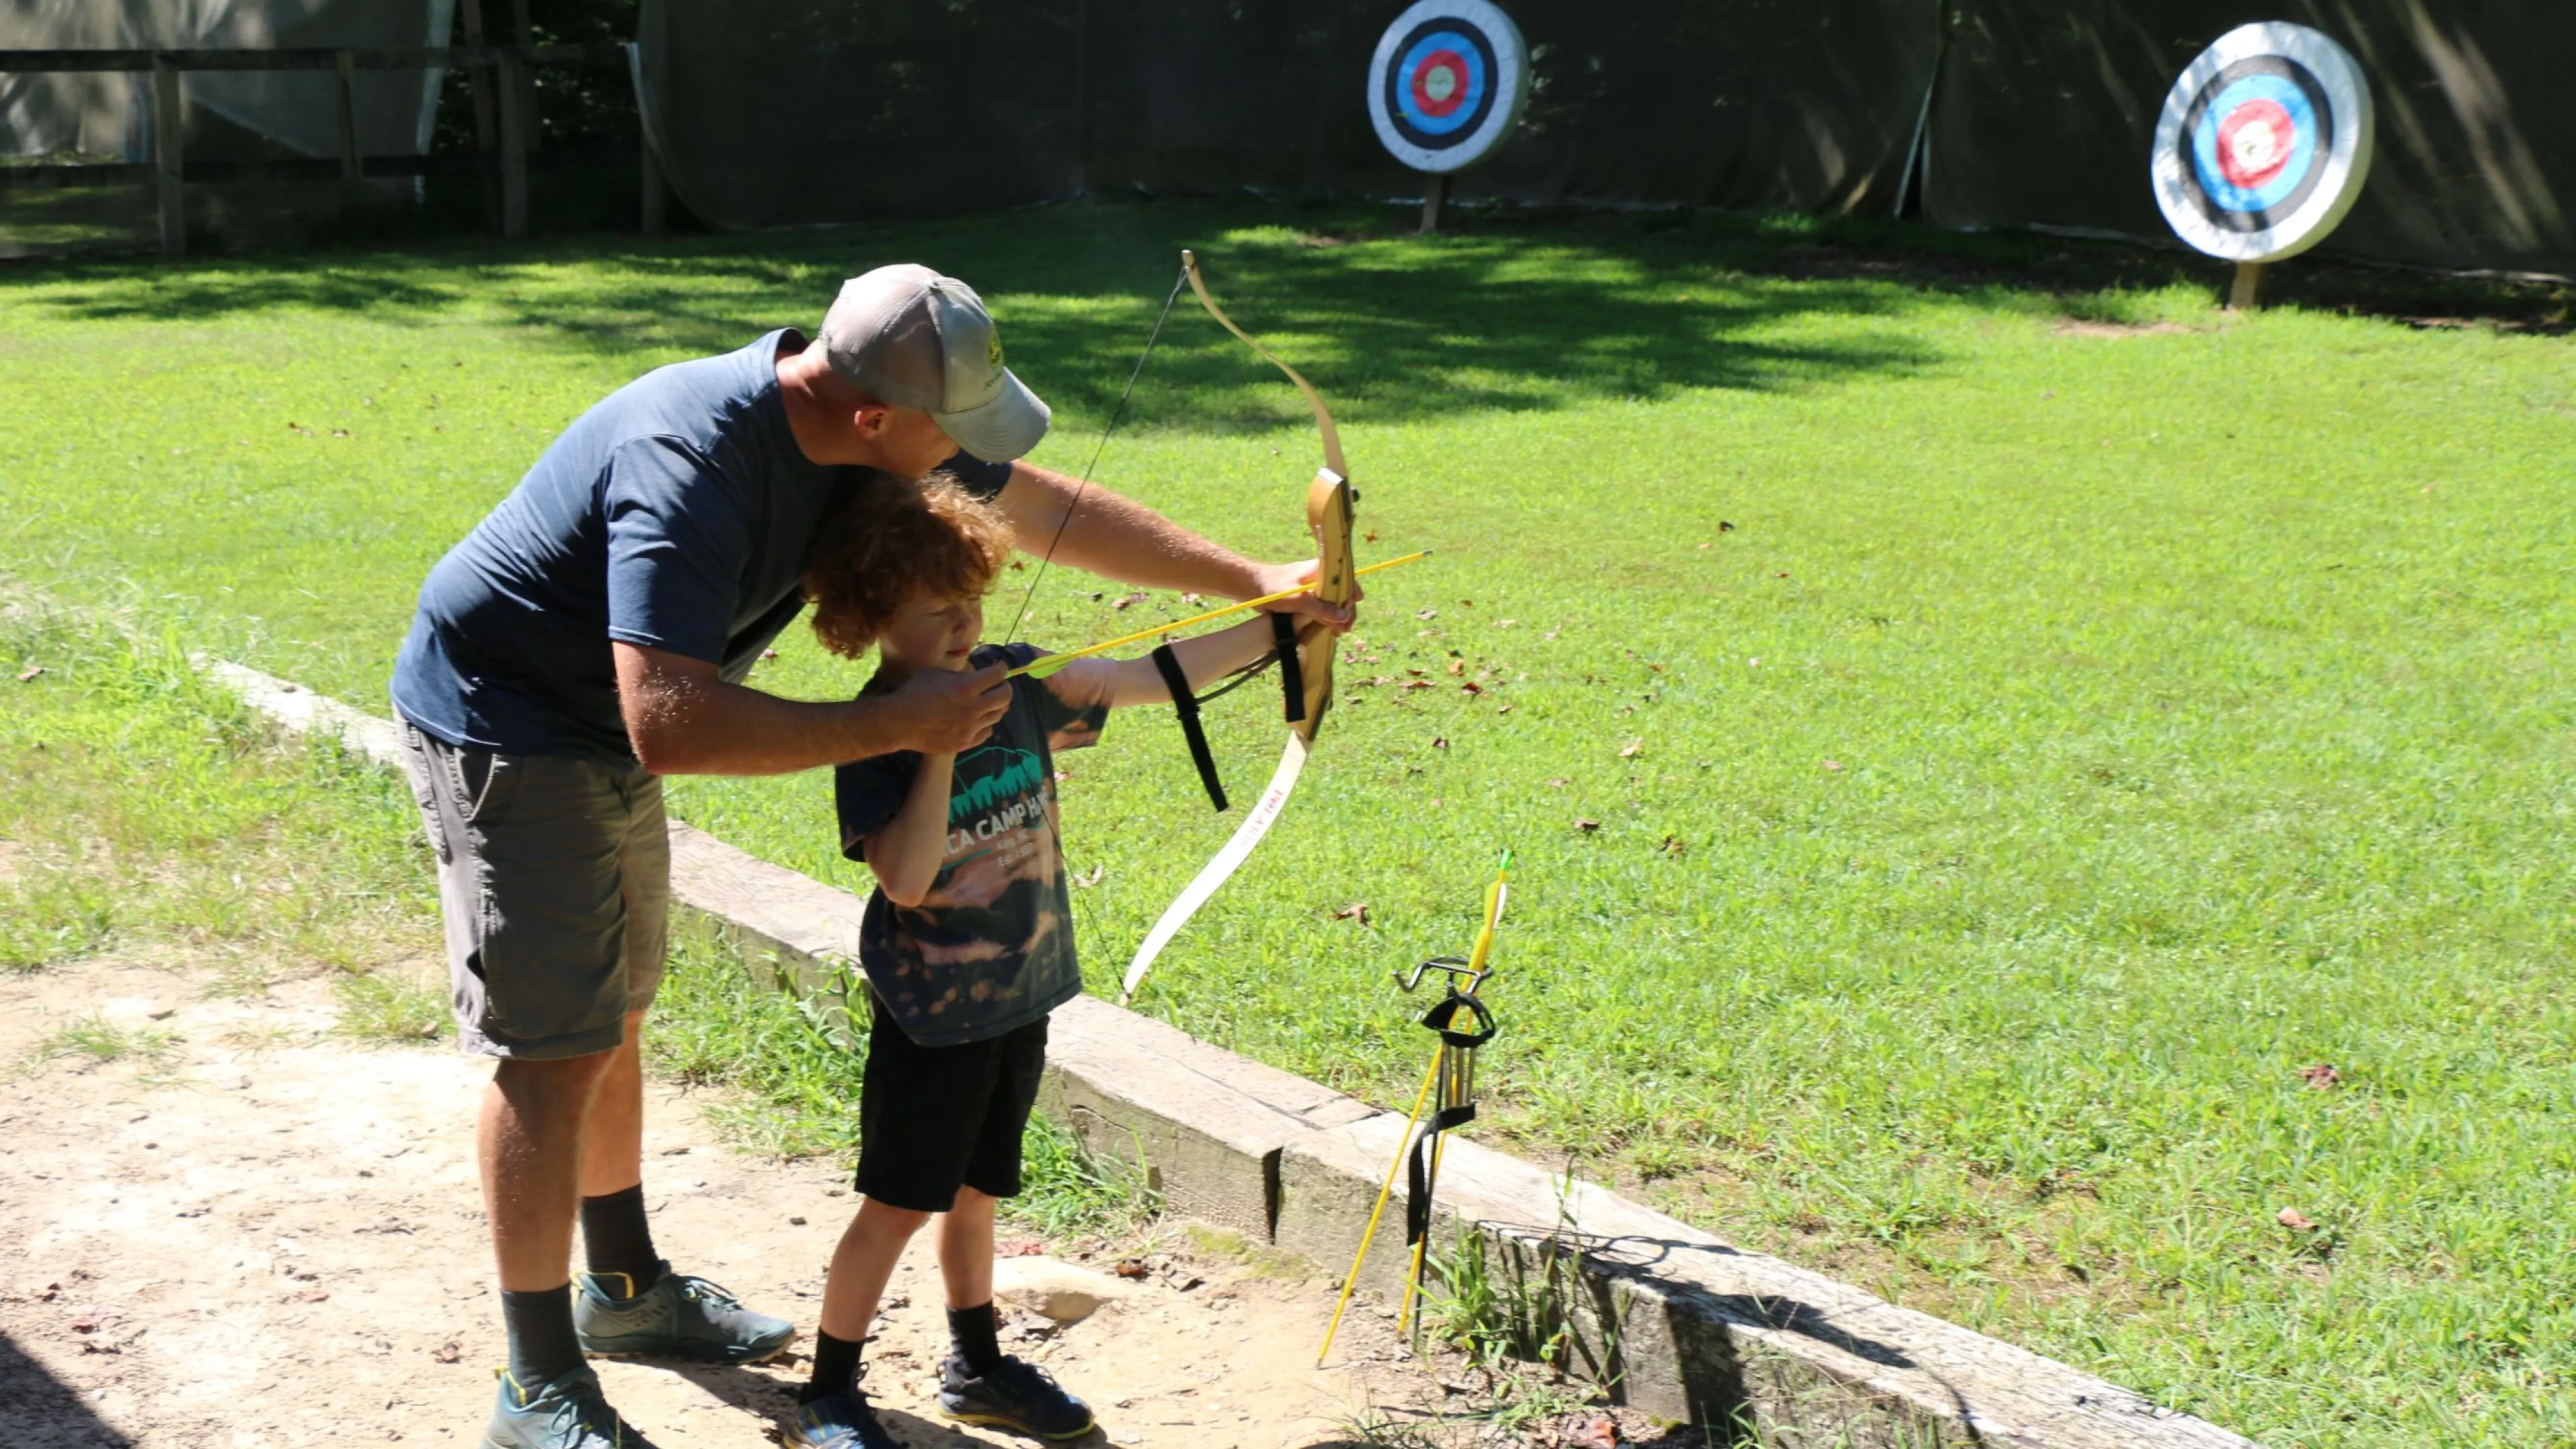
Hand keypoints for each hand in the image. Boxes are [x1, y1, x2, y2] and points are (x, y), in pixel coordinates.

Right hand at [880, 662, 1008, 753]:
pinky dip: (985, 724)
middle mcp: (973, 709)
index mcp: (966, 687)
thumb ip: (958, 674)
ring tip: (989, 701)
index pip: (997, 675)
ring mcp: (971, 728)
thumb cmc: (913, 693)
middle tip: (999, 685)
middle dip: (1005, 687)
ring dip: (996, 706)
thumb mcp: (935, 673)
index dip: (1001, 669)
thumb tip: (973, 674)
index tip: (999, 668)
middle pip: (1005, 697)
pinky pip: (986, 732)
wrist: (899, 724)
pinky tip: (978, 719)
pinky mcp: (966, 743)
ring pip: (997, 715)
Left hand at [1247, 558, 1358, 634]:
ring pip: (1332, 602)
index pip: (1346, 581)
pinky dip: (1325, 618)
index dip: (1352, 597)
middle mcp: (1320, 577)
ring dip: (1336, 617)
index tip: (1350, 614)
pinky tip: (1328, 629)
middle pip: (1341, 594)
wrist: (1250, 586)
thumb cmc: (1272, 588)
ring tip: (1337, 633)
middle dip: (1345, 612)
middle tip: (1344, 629)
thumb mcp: (1297, 600)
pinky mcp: (1305, 597)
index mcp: (1321, 570)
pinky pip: (1321, 607)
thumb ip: (1320, 609)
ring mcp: (1313, 587)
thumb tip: (1343, 617)